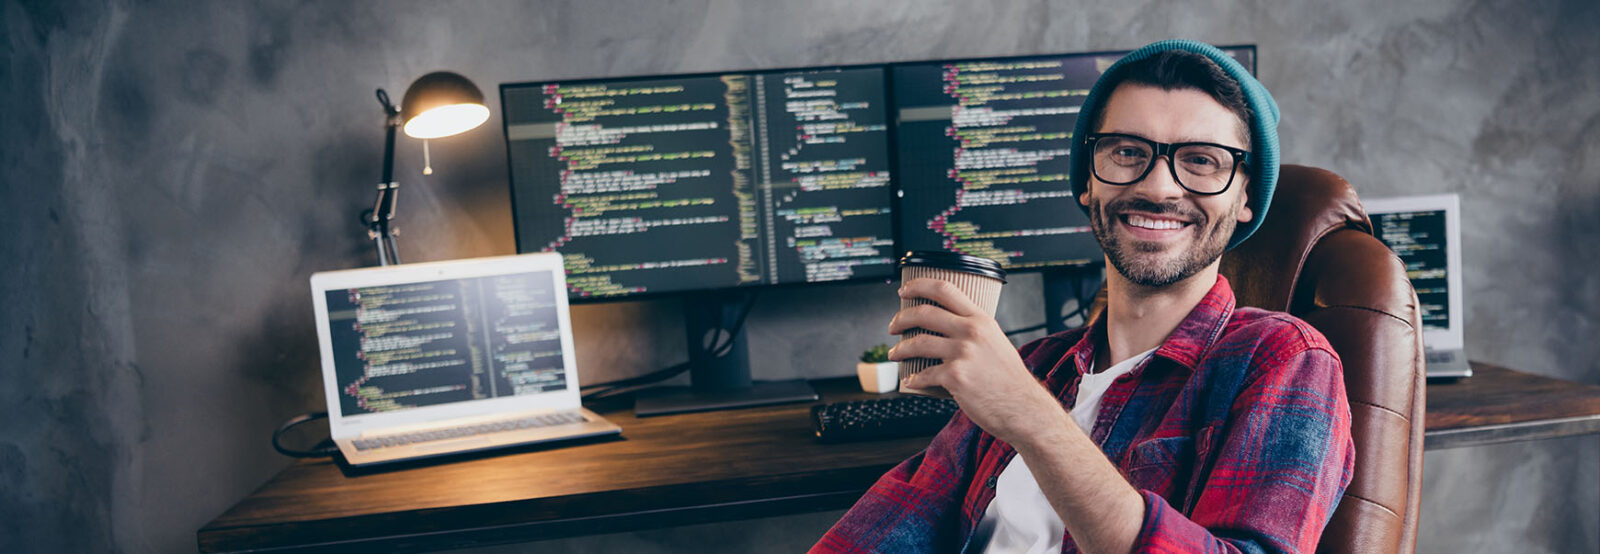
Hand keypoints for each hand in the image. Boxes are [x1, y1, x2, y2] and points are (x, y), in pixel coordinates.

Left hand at [888, 278, 1063, 445]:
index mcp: (981, 320)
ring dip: (900, 349)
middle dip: (901, 318)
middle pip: (924, 313)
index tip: (905, 291)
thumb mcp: (996, 342)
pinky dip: (913, 379)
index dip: (919, 285)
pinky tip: (909, 381)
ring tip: (894, 354)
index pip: (945, 289)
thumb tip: (948, 328)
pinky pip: (923, 374)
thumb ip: (975, 332)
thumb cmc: (1008, 379)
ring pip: (918, 343)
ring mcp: (962, 354)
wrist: (1022, 407)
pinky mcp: (955, 377)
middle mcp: (971, 332)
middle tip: (893, 326)